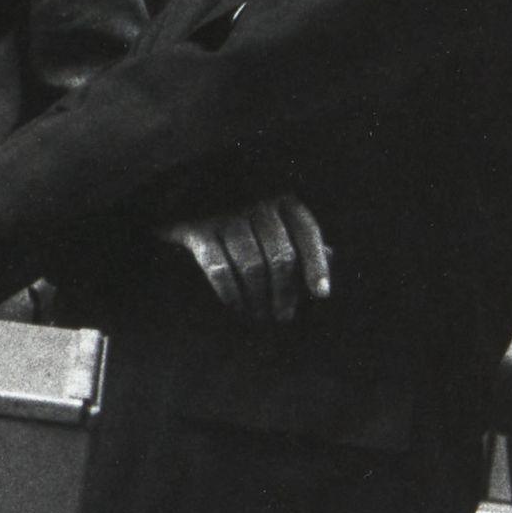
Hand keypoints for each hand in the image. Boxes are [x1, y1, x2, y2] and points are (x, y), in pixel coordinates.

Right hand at [157, 194, 332, 325]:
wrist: (180, 196)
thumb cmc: (237, 217)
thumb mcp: (271, 219)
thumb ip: (298, 237)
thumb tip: (331, 257)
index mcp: (280, 200)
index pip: (307, 235)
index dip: (316, 266)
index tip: (321, 295)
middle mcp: (255, 203)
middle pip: (281, 256)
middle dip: (285, 292)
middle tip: (283, 316)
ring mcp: (223, 215)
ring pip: (252, 266)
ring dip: (258, 299)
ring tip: (260, 316)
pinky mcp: (195, 229)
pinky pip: (219, 269)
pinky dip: (230, 293)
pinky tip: (235, 307)